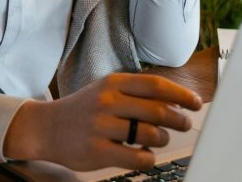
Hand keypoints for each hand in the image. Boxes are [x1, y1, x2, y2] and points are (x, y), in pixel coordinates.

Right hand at [3, 73, 202, 171]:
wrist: (46, 127)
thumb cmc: (83, 110)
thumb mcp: (105, 91)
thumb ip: (136, 93)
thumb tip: (177, 101)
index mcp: (112, 83)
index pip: (156, 85)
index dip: (181, 94)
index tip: (196, 102)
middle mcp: (107, 101)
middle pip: (158, 110)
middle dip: (179, 119)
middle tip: (185, 123)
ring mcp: (101, 126)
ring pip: (151, 135)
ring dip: (162, 139)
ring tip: (157, 138)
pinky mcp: (98, 151)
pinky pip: (138, 158)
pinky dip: (148, 157)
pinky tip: (143, 154)